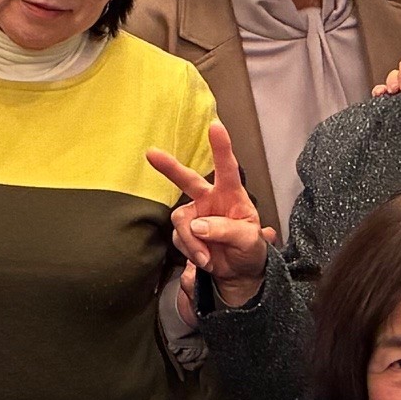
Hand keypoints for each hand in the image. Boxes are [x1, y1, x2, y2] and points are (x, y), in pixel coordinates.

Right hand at [149, 123, 273, 306]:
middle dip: (169, 167)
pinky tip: (204, 260)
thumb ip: (226, 229)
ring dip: (192, 241)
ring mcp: (195, 215)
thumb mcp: (248, 239)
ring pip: (181, 221)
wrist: (239, 272)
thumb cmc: (249, 248)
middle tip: (151, 154)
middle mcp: (210, 199)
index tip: (215, 126)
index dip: (221, 147)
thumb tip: (198, 225)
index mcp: (231, 194)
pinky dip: (191, 251)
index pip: (227, 168)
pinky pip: (179, 239)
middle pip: (187, 180)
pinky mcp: (185, 233)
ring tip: (208, 257)